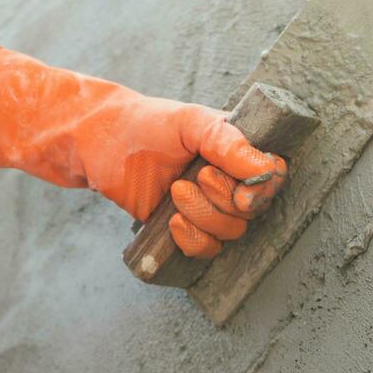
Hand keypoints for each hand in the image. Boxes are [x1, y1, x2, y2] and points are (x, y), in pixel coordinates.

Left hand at [0, 48, 287, 258]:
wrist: (98, 145)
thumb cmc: (145, 125)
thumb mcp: (189, 121)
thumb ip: (228, 141)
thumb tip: (265, 169)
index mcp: (238, 150)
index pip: (274, 177)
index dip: (261, 187)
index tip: (237, 183)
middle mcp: (230, 180)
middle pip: (254, 211)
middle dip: (222, 198)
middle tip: (193, 176)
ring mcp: (210, 208)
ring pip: (231, 233)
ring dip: (202, 216)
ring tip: (174, 191)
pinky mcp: (187, 230)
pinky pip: (206, 251)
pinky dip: (191, 239)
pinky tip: (170, 220)